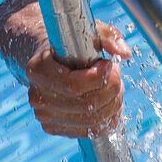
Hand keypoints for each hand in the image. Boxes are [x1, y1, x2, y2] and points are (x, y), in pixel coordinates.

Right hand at [26, 21, 130, 137]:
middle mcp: (37, 96)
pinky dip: (107, 119)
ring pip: (91, 121)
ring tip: (115, 87)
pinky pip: (88, 131)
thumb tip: (124, 53)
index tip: (109, 64)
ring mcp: (44, 115)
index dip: (99, 78)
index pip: (74, 85)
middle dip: (111, 90)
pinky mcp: (54, 127)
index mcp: (38, 69)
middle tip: (116, 75)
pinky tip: (111, 103)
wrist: (47, 57)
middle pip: (86, 105)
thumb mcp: (88, 30)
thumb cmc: (69, 41)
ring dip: (112, 104)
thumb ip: (108, 36)